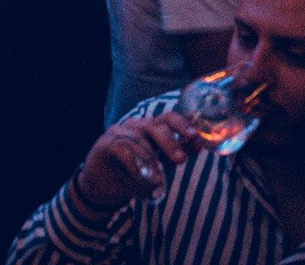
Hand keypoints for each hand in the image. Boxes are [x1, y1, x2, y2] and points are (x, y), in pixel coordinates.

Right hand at [75, 112, 202, 208]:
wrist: (105, 186)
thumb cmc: (135, 172)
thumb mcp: (161, 164)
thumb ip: (177, 154)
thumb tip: (199, 144)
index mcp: (150, 128)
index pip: (168, 118)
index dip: (182, 124)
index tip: (195, 136)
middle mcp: (135, 126)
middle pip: (153, 125)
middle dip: (169, 142)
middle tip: (181, 160)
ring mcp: (118, 133)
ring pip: (138, 137)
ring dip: (151, 159)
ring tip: (159, 180)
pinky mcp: (105, 144)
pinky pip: (121, 149)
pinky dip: (133, 164)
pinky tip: (140, 176)